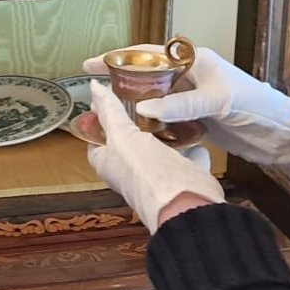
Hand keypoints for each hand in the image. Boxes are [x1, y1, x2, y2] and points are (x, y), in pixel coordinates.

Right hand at [84, 46, 289, 181]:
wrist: (279, 135)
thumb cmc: (255, 107)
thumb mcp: (216, 101)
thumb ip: (180, 104)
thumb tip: (141, 107)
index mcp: (194, 60)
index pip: (148, 55)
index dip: (119, 58)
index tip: (92, 63)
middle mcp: (190, 76)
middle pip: (147, 76)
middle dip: (119, 82)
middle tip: (90, 90)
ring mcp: (192, 99)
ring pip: (154, 98)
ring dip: (131, 106)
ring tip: (104, 115)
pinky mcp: (196, 120)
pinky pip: (165, 119)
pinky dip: (149, 124)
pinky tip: (133, 133)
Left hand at [86, 81, 224, 232]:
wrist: (184, 202)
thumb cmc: (145, 173)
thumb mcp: (121, 136)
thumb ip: (109, 112)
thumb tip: (94, 88)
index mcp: (109, 164)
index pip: (97, 139)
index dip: (100, 118)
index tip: (108, 96)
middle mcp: (133, 171)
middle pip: (130, 141)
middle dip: (137, 119)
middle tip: (141, 92)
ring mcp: (161, 175)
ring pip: (161, 148)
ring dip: (166, 129)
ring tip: (168, 102)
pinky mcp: (186, 175)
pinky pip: (189, 155)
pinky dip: (193, 143)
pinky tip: (196, 125)